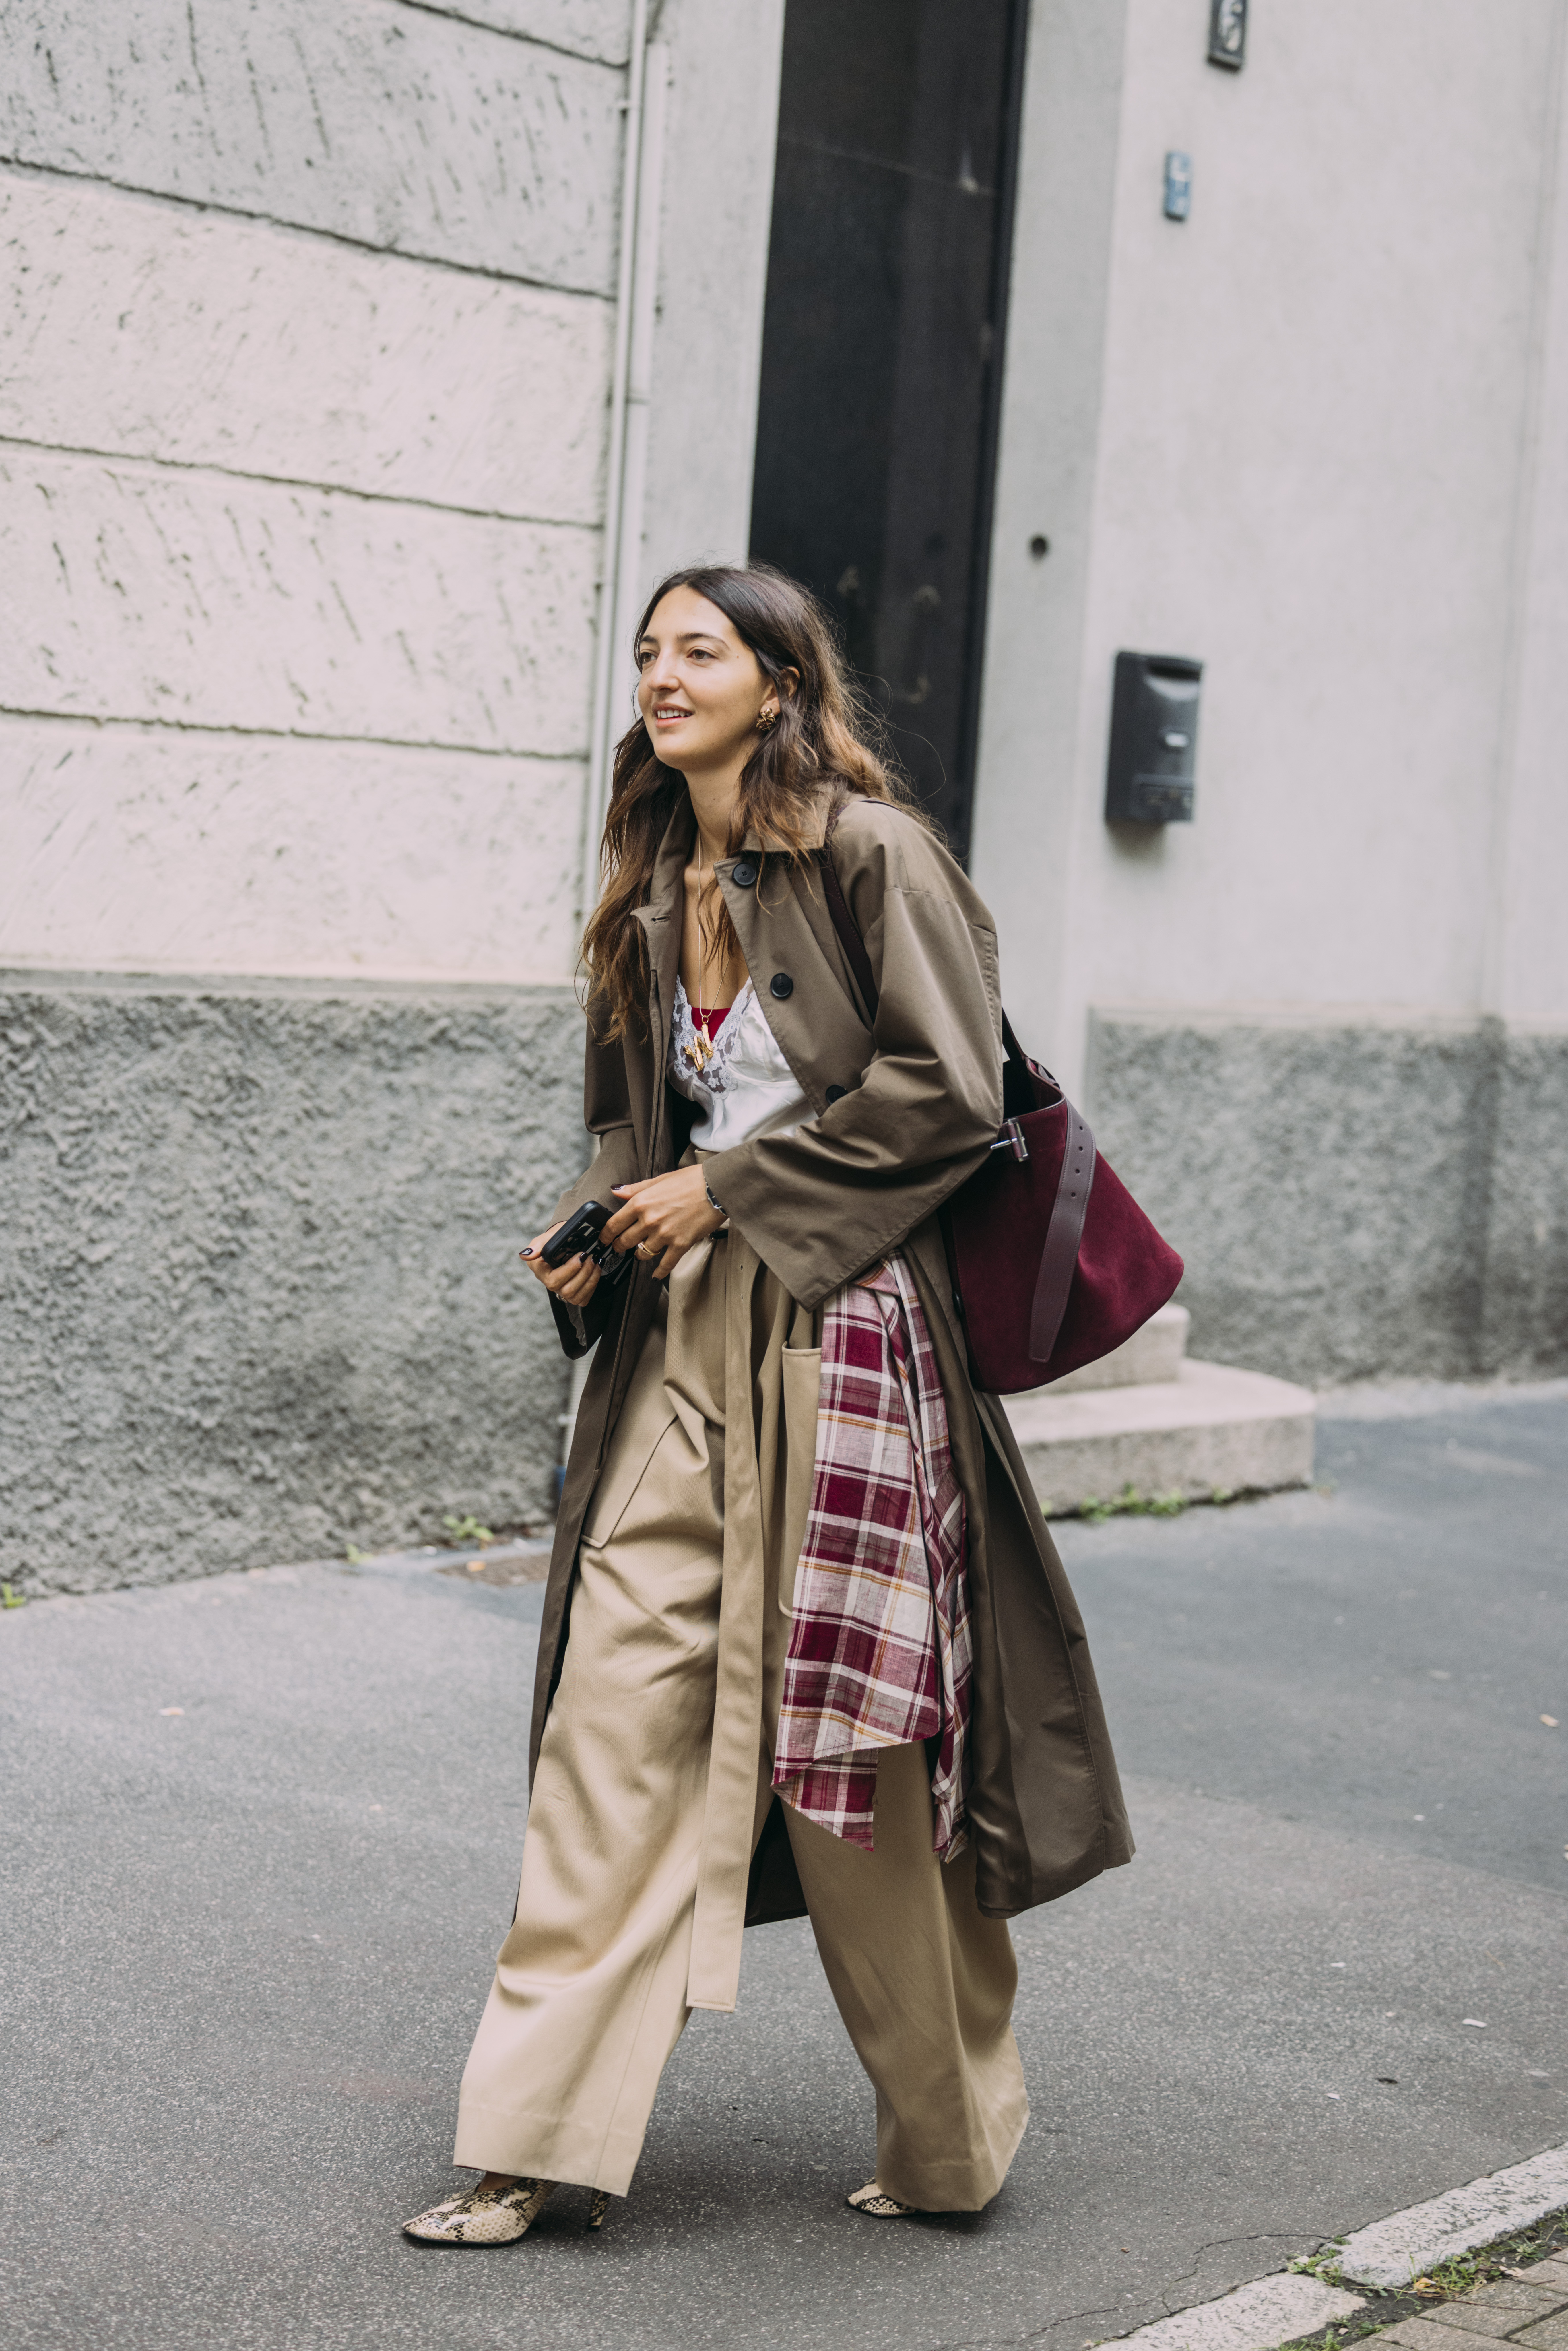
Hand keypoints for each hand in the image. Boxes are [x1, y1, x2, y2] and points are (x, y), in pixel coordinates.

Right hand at [519, 1220, 601, 1306]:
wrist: (566, 1243)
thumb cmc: (555, 1240)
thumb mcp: (546, 1238)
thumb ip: (536, 1246)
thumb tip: (525, 1255)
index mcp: (541, 1272)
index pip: (554, 1280)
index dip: (570, 1270)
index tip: (581, 1255)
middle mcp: (551, 1284)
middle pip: (567, 1290)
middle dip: (584, 1274)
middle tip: (592, 1258)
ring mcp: (562, 1290)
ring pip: (577, 1296)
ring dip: (591, 1279)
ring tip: (596, 1263)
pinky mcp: (574, 1294)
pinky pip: (584, 1299)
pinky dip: (592, 1286)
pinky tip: (595, 1272)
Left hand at [604, 1167, 724, 1279]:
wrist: (717, 1187)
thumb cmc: (691, 1181)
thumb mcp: (659, 1180)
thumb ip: (636, 1189)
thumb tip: (616, 1191)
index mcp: (641, 1203)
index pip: (614, 1225)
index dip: (605, 1235)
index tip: (604, 1239)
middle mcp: (649, 1221)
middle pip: (625, 1242)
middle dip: (619, 1246)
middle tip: (619, 1248)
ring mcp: (665, 1235)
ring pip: (643, 1254)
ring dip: (641, 1254)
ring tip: (643, 1252)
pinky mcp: (681, 1245)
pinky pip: (665, 1264)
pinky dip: (660, 1272)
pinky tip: (656, 1274)